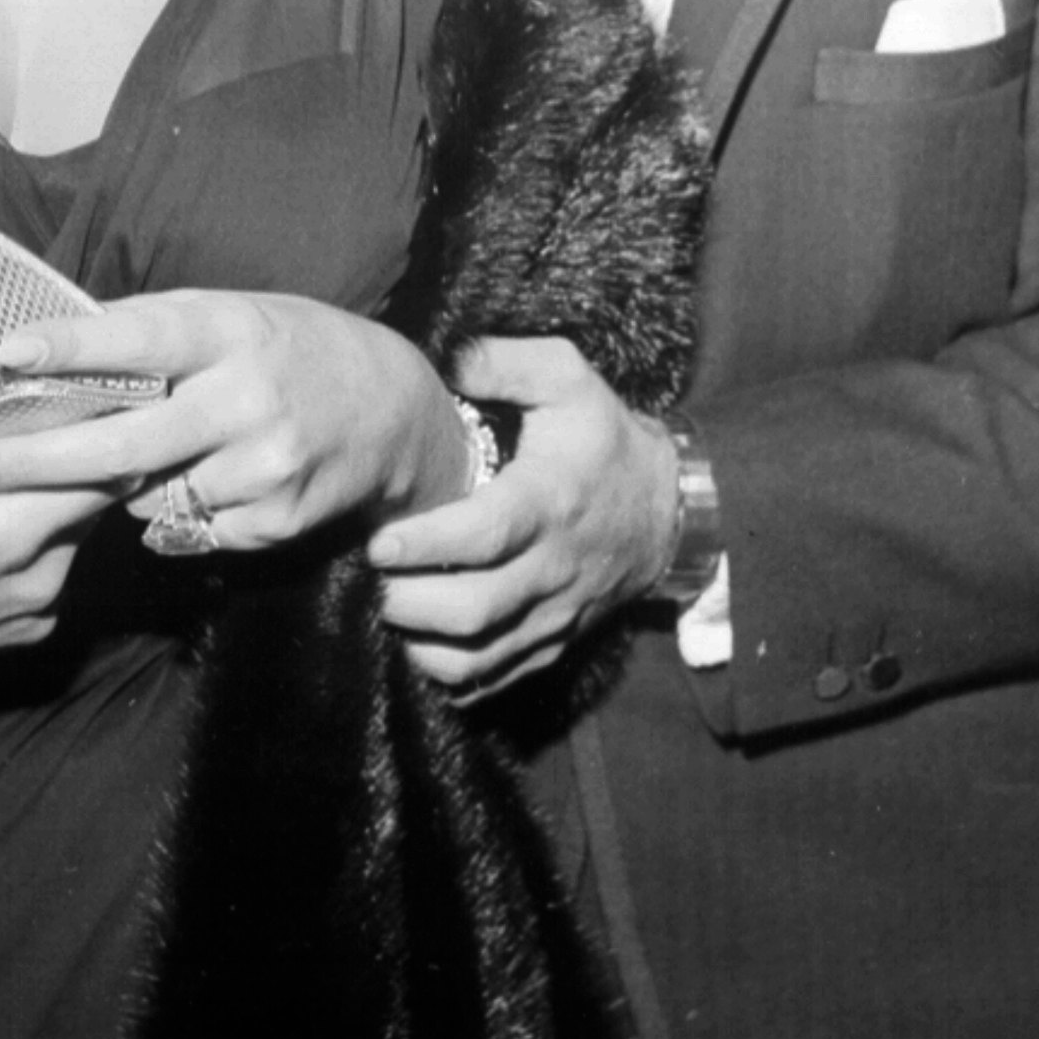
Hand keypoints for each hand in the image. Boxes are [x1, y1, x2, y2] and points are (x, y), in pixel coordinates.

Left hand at [0, 291, 471, 551]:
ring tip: (113, 462)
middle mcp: (249, 399)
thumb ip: (152, 330)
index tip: (7, 352)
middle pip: (123, 443)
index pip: (142, 336)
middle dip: (31, 462)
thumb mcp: (230, 314)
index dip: (73, 345)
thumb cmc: (289, 347)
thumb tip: (48, 341)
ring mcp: (265, 468)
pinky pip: (181, 529)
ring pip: (143, 495)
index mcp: (232, 331)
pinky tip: (186, 482)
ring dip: (109, 487)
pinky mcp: (274, 522)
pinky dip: (164, 512)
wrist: (394, 412)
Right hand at [0, 379, 112, 699]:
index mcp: (3, 540)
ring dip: (48, 496)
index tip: (78, 387)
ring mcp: (30, 615)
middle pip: (90, 499)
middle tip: (33, 406)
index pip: (99, 473)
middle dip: (69, 455)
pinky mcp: (18, 633)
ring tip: (3, 455)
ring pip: (72, 532)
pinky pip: (52, 567)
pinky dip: (36, 536)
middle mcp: (35, 583)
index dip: (95, 427)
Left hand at [367, 335, 679, 696]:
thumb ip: (505, 362)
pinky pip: (494, 679)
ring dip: (420, 643)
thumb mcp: (567, 379)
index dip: (425, 544)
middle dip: (407, 601)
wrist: (668, 509)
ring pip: (478, 656)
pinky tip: (419, 641)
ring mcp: (554, 613)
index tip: (379, 543)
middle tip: (369, 578)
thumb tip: (447, 358)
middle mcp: (552, 567)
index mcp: (548, 501)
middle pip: (473, 609)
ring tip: (389, 608)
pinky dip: (449, 672)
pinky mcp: (554, 642)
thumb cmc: (602, 439)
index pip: (483, 535)